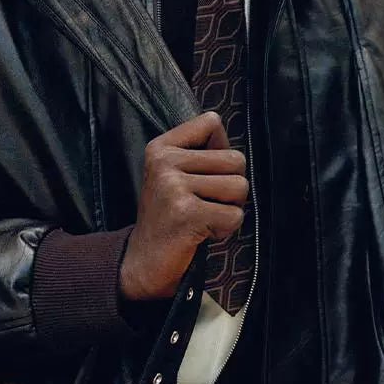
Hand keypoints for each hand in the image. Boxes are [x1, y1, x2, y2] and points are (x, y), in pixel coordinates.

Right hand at [119, 111, 248, 302]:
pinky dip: (225, 229)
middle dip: (231, 187)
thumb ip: (200, 150)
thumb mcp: (174, 173)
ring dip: (229, 209)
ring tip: (203, 217)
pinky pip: (235, 215)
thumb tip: (223, 130)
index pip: (212, 123)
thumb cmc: (169, 216)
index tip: (200, 175)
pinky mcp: (186, 214)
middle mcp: (164, 162)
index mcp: (161, 147)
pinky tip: (202, 232)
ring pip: (240, 187)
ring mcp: (173, 187)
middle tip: (204, 204)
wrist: (144, 260)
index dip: (220, 152)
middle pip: (236, 159)